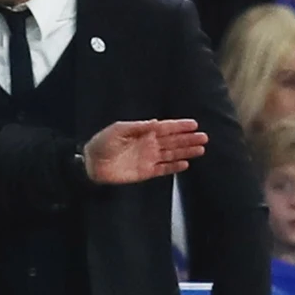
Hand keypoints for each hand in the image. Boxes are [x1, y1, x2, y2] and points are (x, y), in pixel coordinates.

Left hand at [84, 120, 206, 183]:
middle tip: (203, 137)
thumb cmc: (102, 143)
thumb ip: (138, 127)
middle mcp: (149, 144)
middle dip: (188, 139)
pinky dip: (174, 167)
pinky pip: (163, 169)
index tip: (193, 124)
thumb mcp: (118, 130)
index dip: (179, 126)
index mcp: (143, 132)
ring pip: (172, 154)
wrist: (91, 164)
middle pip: (173, 141)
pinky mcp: (146, 172)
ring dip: (186, 152)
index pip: (165, 128)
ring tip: (200, 149)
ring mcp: (149, 159)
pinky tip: (185, 164)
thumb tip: (156, 122)